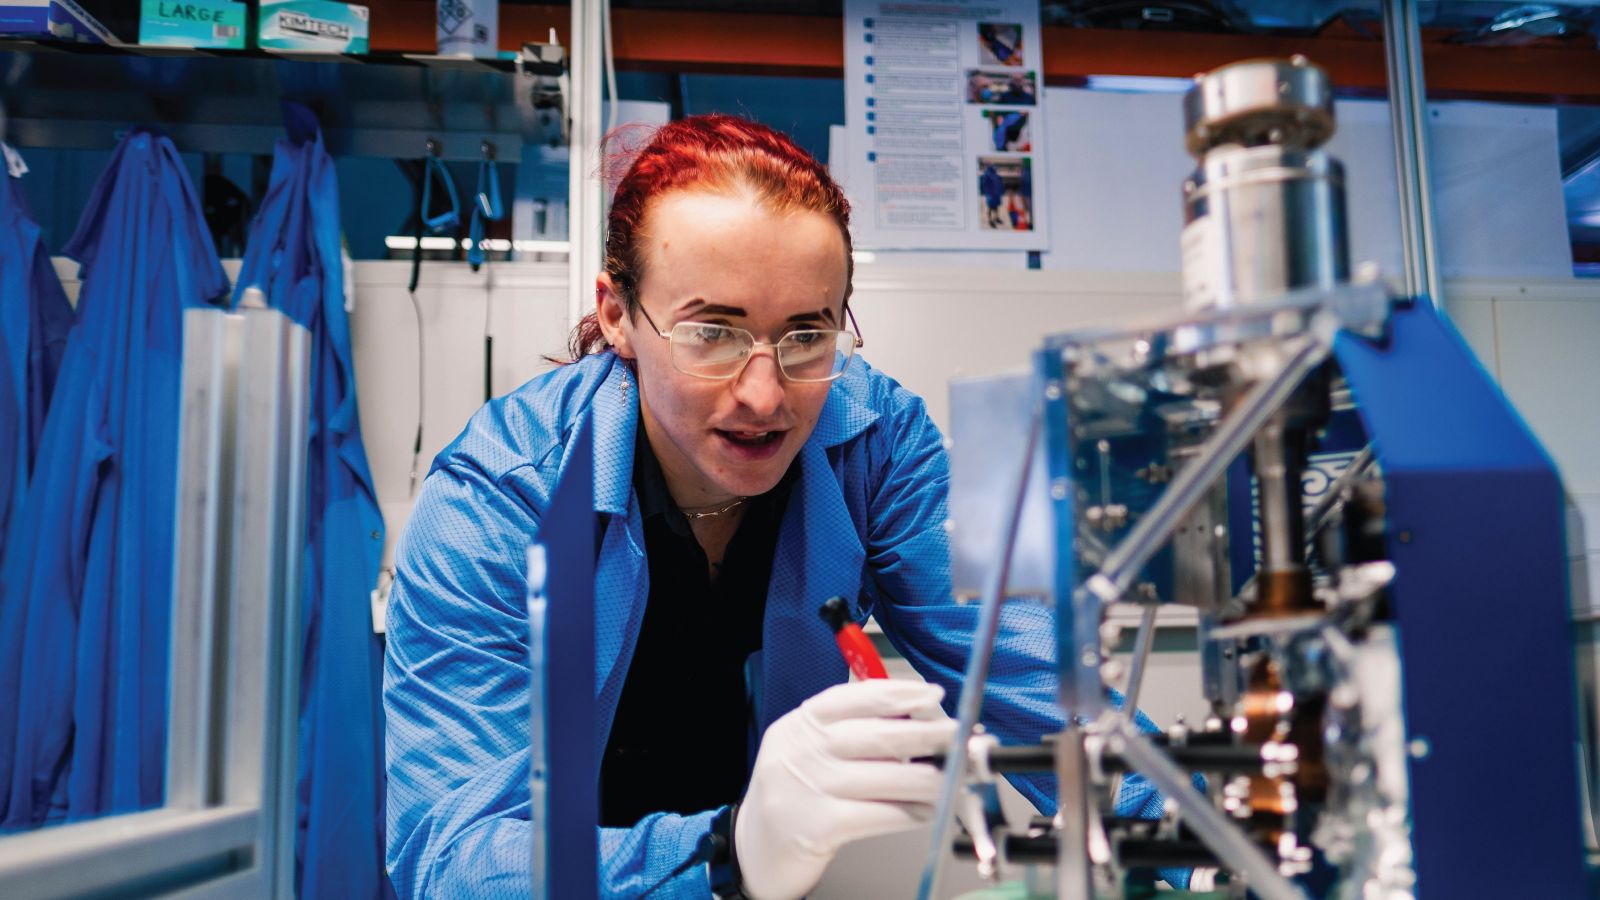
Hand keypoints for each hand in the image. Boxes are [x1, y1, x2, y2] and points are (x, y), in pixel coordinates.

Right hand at [734, 680, 955, 899]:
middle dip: (928, 735)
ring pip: (887, 777)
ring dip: (930, 778)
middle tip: (960, 738)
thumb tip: (917, 722)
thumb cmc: (794, 795)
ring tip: (953, 779)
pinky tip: (928, 810)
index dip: (900, 693)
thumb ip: (852, 733)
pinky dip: (911, 812)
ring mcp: (807, 788)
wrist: (753, 849)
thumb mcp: (810, 750)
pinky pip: (880, 814)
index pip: (855, 697)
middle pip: (878, 735)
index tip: (932, 697)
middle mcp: (802, 750)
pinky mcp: (818, 826)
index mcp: (801, 723)